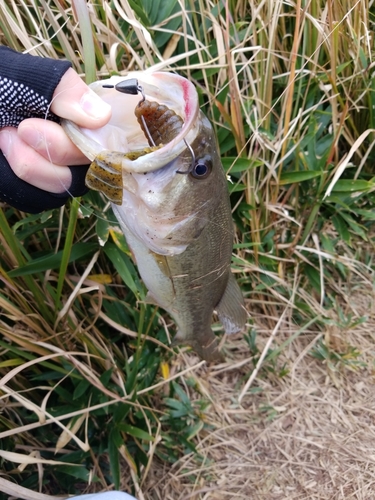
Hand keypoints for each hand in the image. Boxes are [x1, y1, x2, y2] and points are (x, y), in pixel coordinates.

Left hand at [0, 68, 110, 193]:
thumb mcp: (26, 76)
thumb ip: (64, 91)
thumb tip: (102, 117)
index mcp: (79, 116)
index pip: (103, 142)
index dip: (79, 145)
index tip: (33, 126)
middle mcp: (73, 145)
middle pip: (85, 169)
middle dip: (50, 152)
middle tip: (18, 129)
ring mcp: (53, 168)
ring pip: (60, 187)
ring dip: (29, 167)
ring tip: (3, 139)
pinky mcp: (32, 188)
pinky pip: (37, 199)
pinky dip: (16, 183)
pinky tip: (3, 158)